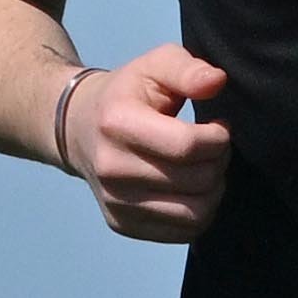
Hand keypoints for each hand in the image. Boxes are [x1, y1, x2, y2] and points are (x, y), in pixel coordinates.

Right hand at [65, 45, 233, 241]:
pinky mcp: (122, 224)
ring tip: (205, 168)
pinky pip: (184, 231)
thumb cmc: (127, 94)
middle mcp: (111, 168)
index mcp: (117, 123)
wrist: (78, 128)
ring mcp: (115, 201)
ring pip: (196, 213)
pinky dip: (200, 212)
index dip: (218, 138)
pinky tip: (191, 189)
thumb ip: (186, 69)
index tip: (218, 126)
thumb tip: (217, 82)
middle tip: (213, 147)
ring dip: (214, 190)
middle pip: (197, 180)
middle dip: (219, 161)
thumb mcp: (154, 66)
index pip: (188, 146)